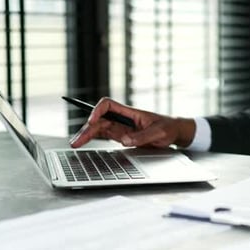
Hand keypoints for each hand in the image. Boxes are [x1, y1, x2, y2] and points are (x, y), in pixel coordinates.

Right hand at [69, 97, 195, 148]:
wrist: (174, 132)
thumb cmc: (168, 127)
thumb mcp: (159, 132)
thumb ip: (143, 136)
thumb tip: (124, 140)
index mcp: (131, 112)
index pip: (108, 105)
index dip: (98, 110)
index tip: (93, 121)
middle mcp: (123, 118)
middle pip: (100, 119)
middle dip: (87, 128)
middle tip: (77, 141)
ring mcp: (120, 127)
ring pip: (98, 128)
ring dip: (86, 135)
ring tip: (75, 144)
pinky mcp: (121, 136)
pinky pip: (103, 135)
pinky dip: (92, 139)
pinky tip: (83, 144)